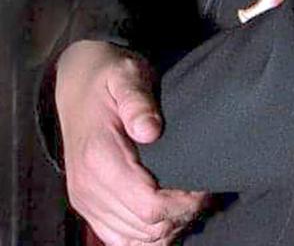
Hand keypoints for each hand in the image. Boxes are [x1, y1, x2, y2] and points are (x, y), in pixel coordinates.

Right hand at [55, 40, 210, 244]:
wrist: (77, 85)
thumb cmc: (109, 77)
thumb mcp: (126, 74)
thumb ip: (138, 99)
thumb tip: (150, 129)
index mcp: (99, 157)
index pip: (148, 204)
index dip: (182, 203)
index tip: (204, 186)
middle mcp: (88, 187)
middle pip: (146, 227)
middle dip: (182, 215)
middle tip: (205, 191)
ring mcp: (86, 201)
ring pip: (135, 240)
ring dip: (168, 228)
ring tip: (190, 201)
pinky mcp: (88, 206)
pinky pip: (119, 240)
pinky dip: (147, 236)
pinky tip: (167, 216)